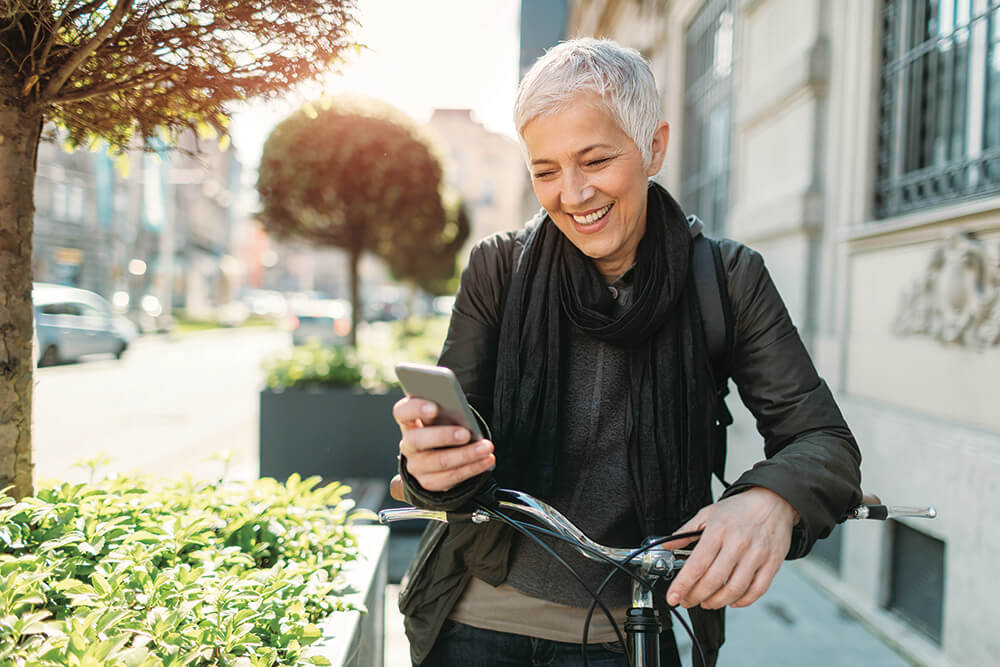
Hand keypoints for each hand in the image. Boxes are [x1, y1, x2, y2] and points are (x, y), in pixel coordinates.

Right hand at [393, 396, 494, 491]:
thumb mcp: (442, 419)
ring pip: (438, 461)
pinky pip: (450, 477)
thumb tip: (463, 413)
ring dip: (466, 455)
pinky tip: (486, 460)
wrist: (439, 460)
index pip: (402, 412)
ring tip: (485, 448)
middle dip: (443, 436)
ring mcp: (416, 465)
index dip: (415, 409)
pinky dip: (472, 468)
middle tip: (466, 434)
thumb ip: (447, 412)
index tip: (434, 408)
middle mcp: (408, 444)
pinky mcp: (428, 482)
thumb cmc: (444, 429)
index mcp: (408, 422)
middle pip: (417, 439)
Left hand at [663, 487, 798, 609]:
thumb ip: (686, 531)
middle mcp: (738, 544)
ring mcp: (757, 555)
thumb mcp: (708, 513)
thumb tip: (667, 545)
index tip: (673, 597)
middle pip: (713, 581)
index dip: (682, 585)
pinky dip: (743, 601)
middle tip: (687, 601)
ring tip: (707, 602)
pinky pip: (757, 590)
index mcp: (718, 531)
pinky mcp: (772, 563)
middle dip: (695, 597)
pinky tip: (732, 600)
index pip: (696, 565)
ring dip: (717, 602)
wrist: (773, 500)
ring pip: (734, 590)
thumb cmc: (740, 508)